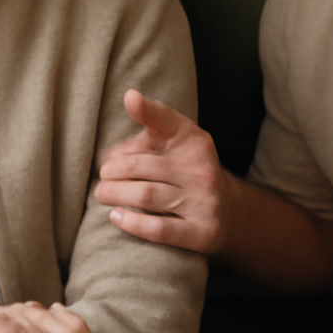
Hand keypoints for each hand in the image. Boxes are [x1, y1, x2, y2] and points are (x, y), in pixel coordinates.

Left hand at [94, 89, 238, 254]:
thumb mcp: (173, 144)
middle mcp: (203, 169)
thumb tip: (107, 154)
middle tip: (102, 176)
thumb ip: (142, 139)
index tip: (130, 99)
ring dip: (117, 194)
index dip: (148, 110)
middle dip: (115, 171)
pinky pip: (161, 229)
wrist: (230, 211)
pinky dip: (133, 223)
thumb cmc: (186, 172)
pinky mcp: (203, 233)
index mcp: (194, 141)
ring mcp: (205, 202)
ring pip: (148, 195)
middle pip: (144, 166)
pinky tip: (115, 216)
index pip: (168, 122)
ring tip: (102, 193)